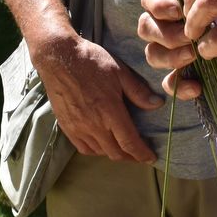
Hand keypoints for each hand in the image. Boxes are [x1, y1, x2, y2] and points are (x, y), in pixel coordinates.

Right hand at [31, 33, 162, 162]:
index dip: (142, 154)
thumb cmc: (91, 62)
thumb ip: (138, 91)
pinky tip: (102, 144)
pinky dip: (96, 150)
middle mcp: (94, 125)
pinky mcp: (67, 127)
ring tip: (123, 148)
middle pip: (115, 153)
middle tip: (140, 154)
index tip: (151, 158)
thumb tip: (157, 104)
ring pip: (100, 152)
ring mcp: (78, 128)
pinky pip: (84, 148)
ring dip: (114, 153)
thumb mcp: (120, 72)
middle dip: (131, 157)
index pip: (130, 143)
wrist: (58, 57)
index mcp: (110, 111)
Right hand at [139, 0, 202, 99]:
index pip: (149, 0)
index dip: (159, 6)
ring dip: (172, 56)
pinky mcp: (178, 70)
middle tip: (189, 36)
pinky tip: (196, 86)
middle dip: (168, 34)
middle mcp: (160, 23)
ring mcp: (166, 48)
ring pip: (152, 54)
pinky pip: (168, 82)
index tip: (178, 10)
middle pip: (146, 28)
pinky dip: (180, 85)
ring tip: (193, 55)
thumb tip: (197, 6)